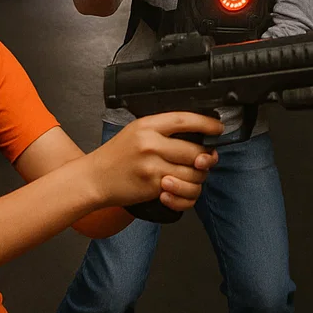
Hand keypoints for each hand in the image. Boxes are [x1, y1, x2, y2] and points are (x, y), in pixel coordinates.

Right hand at [88, 112, 222, 211]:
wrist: (94, 178)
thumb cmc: (116, 154)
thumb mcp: (137, 130)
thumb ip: (163, 130)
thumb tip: (197, 134)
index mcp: (148, 125)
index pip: (185, 120)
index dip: (207, 123)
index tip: (218, 127)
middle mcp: (150, 144)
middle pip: (194, 151)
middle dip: (205, 158)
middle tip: (206, 158)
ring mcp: (152, 167)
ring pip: (193, 173)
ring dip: (198, 176)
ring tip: (193, 174)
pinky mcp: (152, 187)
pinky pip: (182, 192)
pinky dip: (186, 193)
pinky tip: (180, 189)